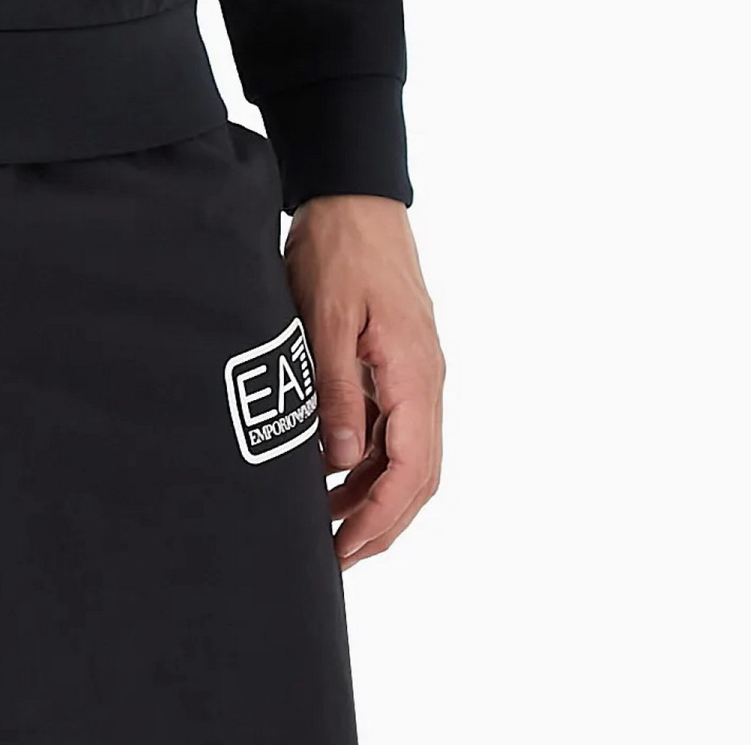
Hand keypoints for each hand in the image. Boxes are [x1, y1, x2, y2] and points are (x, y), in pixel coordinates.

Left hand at [284, 195, 442, 569]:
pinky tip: (334, 470)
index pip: (411, 470)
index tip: (344, 549)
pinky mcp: (398, 359)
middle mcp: (424, 380)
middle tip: (337, 555)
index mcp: (415, 375)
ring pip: (407, 454)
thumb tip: (339, 463)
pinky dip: (368, 458)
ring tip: (329, 523)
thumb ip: (336, 392)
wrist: (353, 194)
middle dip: (381, 521)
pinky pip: (393, 425)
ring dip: (374, 493)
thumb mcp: (326, 319)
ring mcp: (414, 370)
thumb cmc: (339, 249)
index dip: (379, 518)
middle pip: (417, 474)